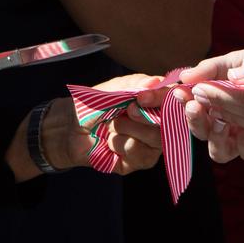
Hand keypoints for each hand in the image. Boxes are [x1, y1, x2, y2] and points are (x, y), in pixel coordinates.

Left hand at [41, 74, 164, 174]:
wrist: (69, 128)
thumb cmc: (91, 105)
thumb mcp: (111, 90)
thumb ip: (134, 85)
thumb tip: (156, 81)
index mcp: (154, 101)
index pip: (173, 99)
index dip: (163, 99)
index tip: (142, 98)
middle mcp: (158, 122)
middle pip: (170, 123)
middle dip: (144, 117)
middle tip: (126, 111)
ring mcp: (151, 143)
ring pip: (155, 140)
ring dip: (128, 131)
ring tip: (112, 127)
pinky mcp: (140, 161)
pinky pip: (141, 155)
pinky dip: (121, 146)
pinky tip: (110, 143)